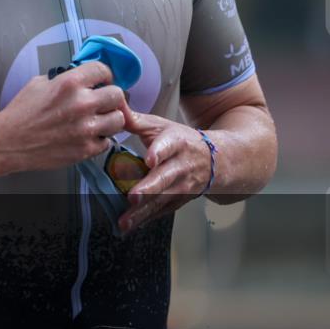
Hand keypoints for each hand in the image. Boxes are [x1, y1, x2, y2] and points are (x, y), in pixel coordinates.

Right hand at [0, 62, 130, 173]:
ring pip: (119, 119)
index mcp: (69, 83)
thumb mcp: (38, 84)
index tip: (102, 81)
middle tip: (101, 102)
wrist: (9, 142)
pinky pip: (107, 141)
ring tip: (96, 121)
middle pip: (118, 94)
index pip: (103, 70)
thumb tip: (81, 78)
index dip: (103, 75)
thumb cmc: (20, 114)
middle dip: (109, 97)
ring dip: (109, 119)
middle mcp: (81, 104)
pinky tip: (86, 136)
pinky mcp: (85, 149)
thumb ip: (64, 78)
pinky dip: (99, 139)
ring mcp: (85, 128)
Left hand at [118, 111, 212, 233]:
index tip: (149, 159)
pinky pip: (162, 211)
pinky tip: (131, 227)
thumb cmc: (180, 140)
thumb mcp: (160, 126)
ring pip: (162, 200)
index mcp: (176, 143)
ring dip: (143, 212)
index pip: (168, 147)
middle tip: (133, 198)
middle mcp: (182, 166)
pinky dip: (147, 220)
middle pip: (165, 178)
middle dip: (149, 189)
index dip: (159, 152)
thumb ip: (135, 119)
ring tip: (125, 222)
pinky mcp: (180, 200)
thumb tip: (113, 102)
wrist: (216, 160)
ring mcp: (182, 186)